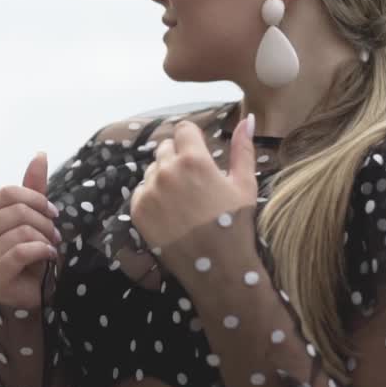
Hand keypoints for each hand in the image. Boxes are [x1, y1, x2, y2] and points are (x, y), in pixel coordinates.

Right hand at [0, 152, 62, 309]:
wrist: (28, 292)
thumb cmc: (26, 252)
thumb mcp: (30, 217)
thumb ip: (32, 188)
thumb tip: (40, 154)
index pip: (8, 193)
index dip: (36, 199)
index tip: (53, 212)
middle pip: (16, 211)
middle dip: (43, 221)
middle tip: (54, 234)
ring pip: (22, 231)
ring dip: (45, 238)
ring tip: (50, 246)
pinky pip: (22, 251)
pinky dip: (42, 251)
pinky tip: (48, 257)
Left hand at [129, 115, 259, 255]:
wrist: (217, 268)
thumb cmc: (235, 226)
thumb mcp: (245, 185)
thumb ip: (243, 149)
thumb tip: (247, 118)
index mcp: (194, 159)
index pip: (182, 129)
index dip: (191, 140)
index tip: (198, 154)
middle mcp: (166, 170)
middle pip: (165, 148)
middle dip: (177, 158)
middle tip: (193, 183)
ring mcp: (149, 191)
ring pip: (152, 170)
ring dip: (164, 177)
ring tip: (183, 202)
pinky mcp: (137, 210)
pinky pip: (141, 191)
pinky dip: (152, 197)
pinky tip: (171, 214)